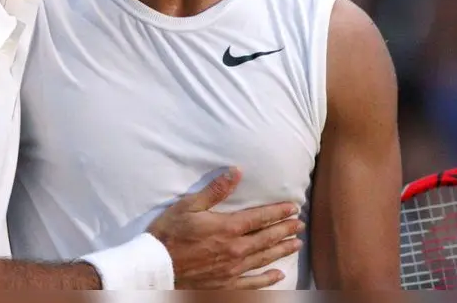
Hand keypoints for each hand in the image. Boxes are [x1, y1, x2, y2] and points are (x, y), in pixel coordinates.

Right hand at [147, 167, 304, 289]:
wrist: (156, 267)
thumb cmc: (170, 233)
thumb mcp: (189, 206)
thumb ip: (216, 190)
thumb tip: (236, 172)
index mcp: (228, 228)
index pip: (261, 218)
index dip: (279, 212)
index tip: (293, 208)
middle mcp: (236, 249)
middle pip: (267, 238)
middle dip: (285, 230)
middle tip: (299, 224)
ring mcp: (233, 269)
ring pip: (264, 258)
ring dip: (282, 250)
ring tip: (296, 244)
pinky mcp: (226, 284)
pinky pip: (253, 283)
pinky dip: (267, 279)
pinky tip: (278, 275)